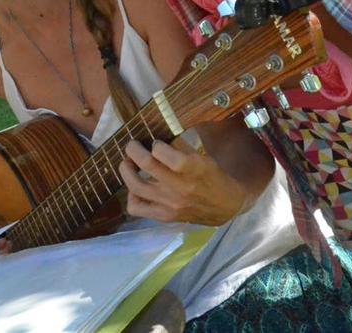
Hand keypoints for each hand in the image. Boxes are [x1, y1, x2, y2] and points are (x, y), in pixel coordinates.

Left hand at [119, 139, 247, 225]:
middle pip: (146, 165)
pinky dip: (130, 196)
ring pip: (135, 186)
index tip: (155, 143)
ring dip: (126, 170)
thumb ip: (178, 146)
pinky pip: (136, 208)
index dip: (154, 144)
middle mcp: (179, 187)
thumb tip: (155, 135)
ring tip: (127, 163)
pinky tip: (136, 188)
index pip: (162, 152)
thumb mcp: (201, 156)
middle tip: (132, 145)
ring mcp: (170, 204)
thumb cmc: (212, 176)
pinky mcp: (164, 216)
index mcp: (192, 168)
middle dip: (133, 150)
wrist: (225, 206)